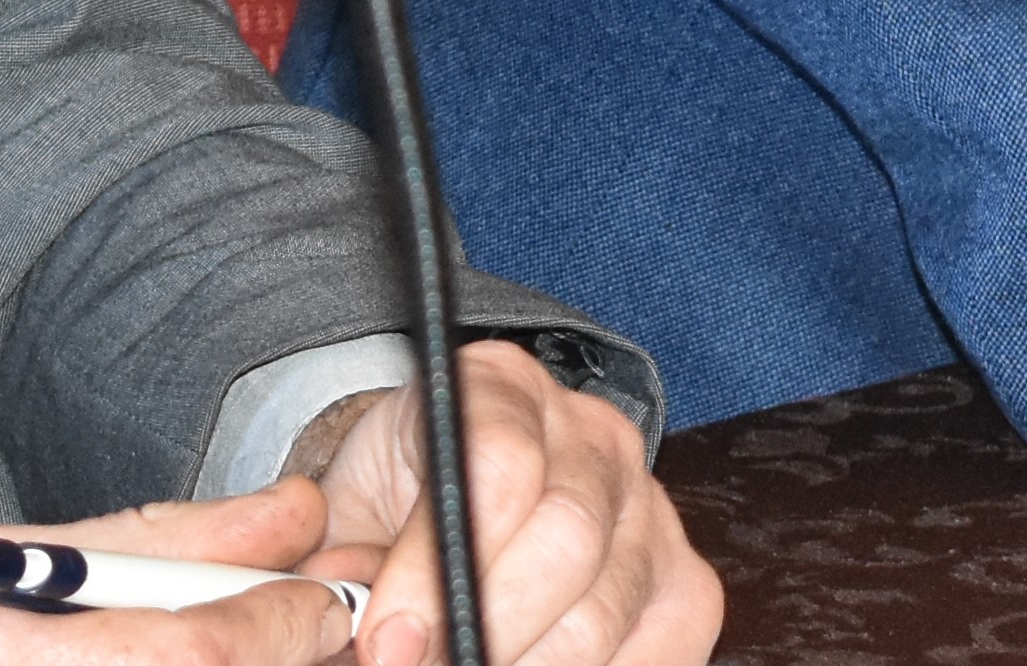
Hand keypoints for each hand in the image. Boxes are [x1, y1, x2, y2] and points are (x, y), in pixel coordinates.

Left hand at [301, 336, 718, 665]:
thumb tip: (378, 637)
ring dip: (529, 665)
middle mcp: (591, 433)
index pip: (494, 468)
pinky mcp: (684, 578)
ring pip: (607, 610)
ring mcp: (648, 505)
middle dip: (485, 633)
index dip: (437, 569)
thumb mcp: (345, 517)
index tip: (388, 641)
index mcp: (500, 389)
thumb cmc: (393, 511)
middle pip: (567, 543)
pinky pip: (664, 647)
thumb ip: (342, 564)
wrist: (443, 505)